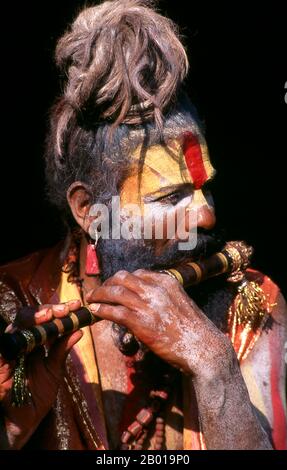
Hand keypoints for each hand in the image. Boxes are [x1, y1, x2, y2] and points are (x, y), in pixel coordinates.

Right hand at [0, 300, 82, 448]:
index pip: (42, 318)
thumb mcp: (54, 370)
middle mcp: (19, 342)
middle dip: (45, 310)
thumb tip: (79, 330)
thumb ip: (62, 350)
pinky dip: (15, 339)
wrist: (25, 421)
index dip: (58, 309)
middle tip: (62, 310)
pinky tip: (30, 336)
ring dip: (32, 319)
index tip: (75, 306)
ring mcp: (8, 352)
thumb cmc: (38, 394)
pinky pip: (4, 349)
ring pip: (15, 327)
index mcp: (33, 341)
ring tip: (48, 316)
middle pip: (27, 317)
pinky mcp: (0, 365)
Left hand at [86, 270, 234, 377]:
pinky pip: (114, 311)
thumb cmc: (194, 331)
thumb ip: (163, 298)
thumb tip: (146, 302)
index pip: (138, 273)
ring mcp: (148, 305)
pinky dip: (102, 310)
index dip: (122, 279)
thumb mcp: (180, 304)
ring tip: (91, 299)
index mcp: (167, 282)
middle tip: (99, 291)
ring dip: (99, 294)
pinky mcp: (140, 322)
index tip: (115, 285)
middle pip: (122, 278)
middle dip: (107, 283)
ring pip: (115, 292)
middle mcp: (156, 289)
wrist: (203, 348)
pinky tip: (96, 312)